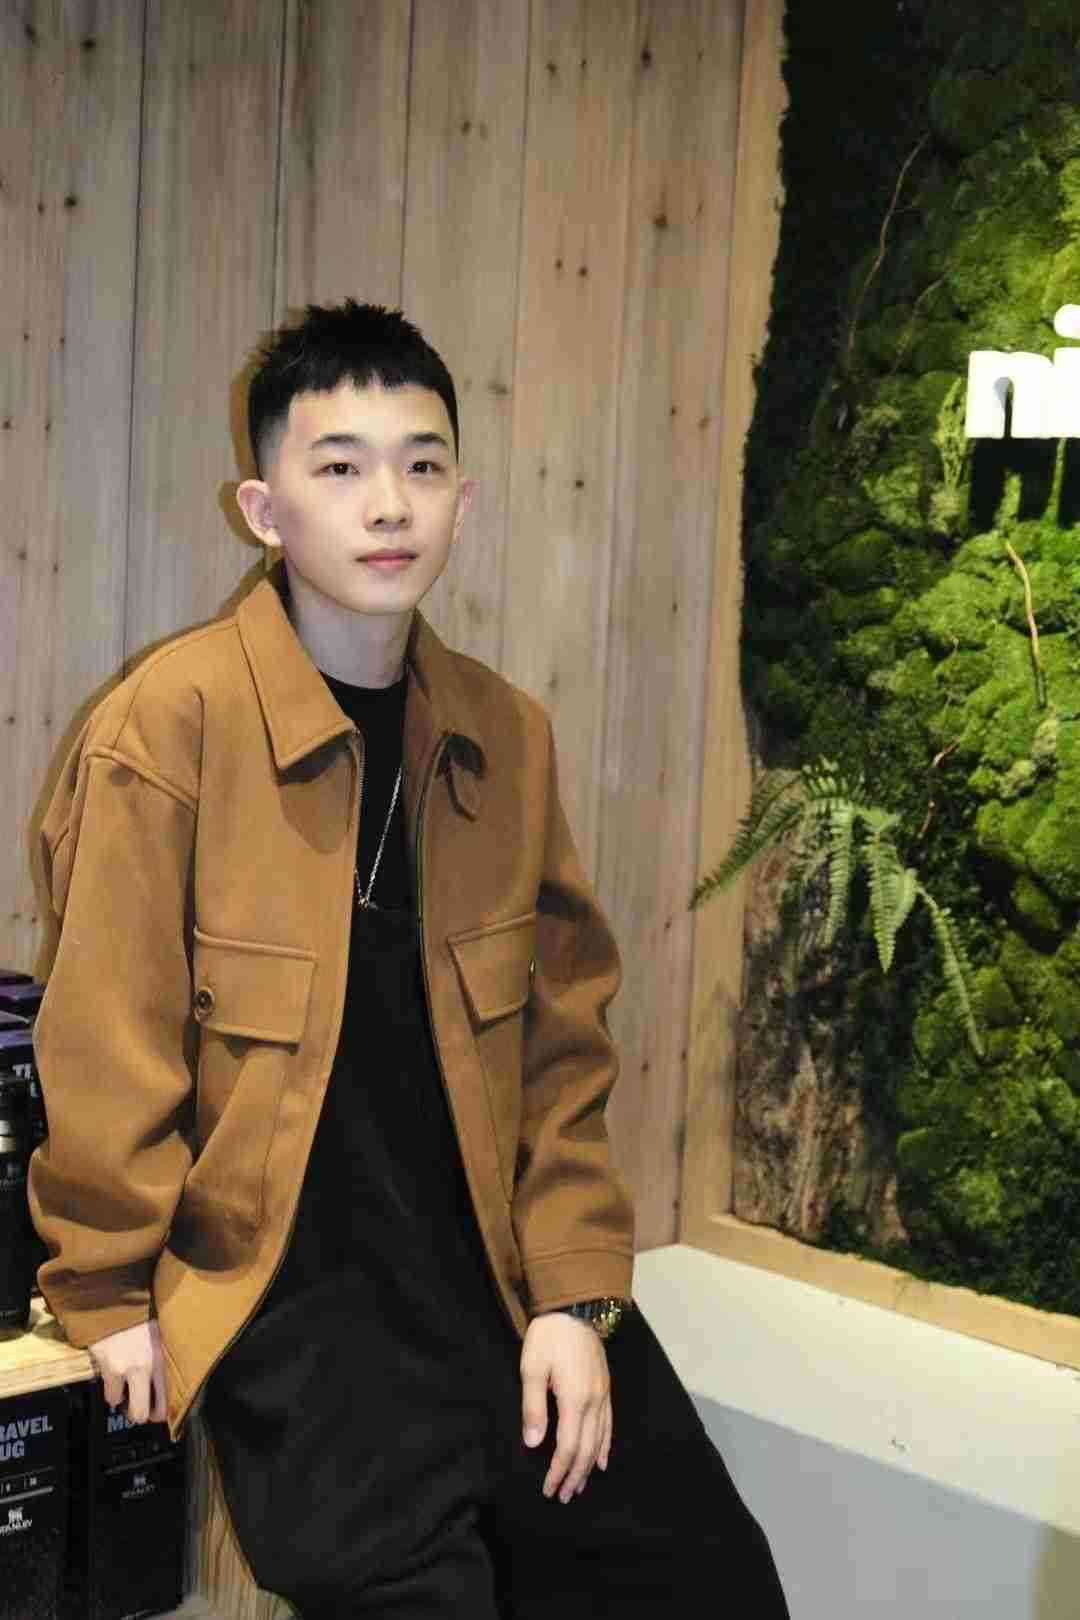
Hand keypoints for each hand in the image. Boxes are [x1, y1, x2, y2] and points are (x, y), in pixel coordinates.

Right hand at [88, 1319, 167, 1424]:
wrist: (114, 1302)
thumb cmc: (140, 1316)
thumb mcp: (161, 1334)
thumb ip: (163, 1357)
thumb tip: (167, 1380)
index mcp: (165, 1357)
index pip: (170, 1399)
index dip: (162, 1411)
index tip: (158, 1410)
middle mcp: (149, 1366)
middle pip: (145, 1413)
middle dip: (142, 1414)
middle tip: (139, 1406)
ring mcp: (128, 1369)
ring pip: (129, 1409)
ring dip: (125, 1402)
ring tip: (126, 1388)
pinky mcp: (110, 1369)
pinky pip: (111, 1396)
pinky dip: (112, 1392)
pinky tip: (115, 1380)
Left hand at [520, 1311, 611, 1502]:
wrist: (574, 1308)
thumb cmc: (548, 1337)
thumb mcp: (532, 1368)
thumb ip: (533, 1407)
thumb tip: (533, 1443)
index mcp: (574, 1400)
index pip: (567, 1447)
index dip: (558, 1471)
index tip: (548, 1489)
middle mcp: (594, 1402)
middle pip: (586, 1449)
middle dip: (574, 1476)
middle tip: (563, 1497)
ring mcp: (603, 1395)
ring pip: (600, 1440)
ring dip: (588, 1466)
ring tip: (579, 1486)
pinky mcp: (605, 1387)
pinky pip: (609, 1424)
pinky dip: (605, 1446)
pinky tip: (601, 1460)